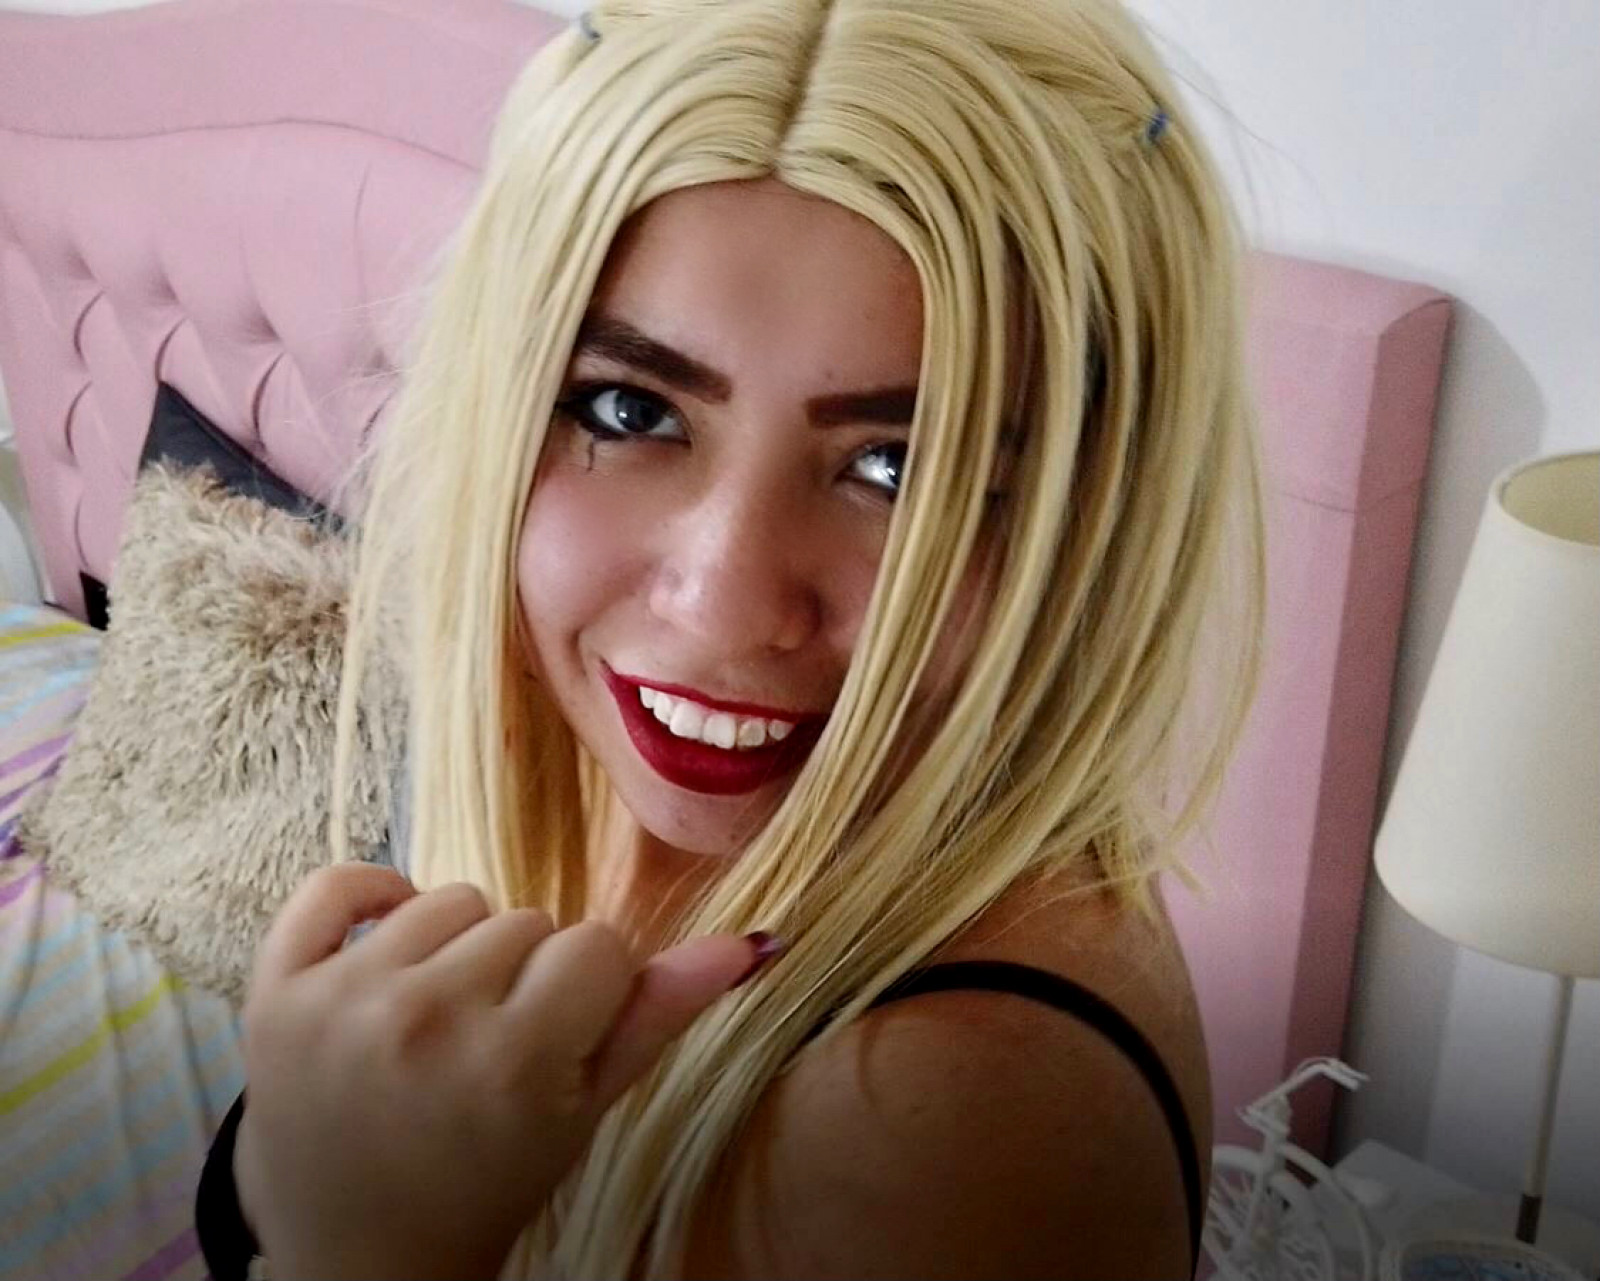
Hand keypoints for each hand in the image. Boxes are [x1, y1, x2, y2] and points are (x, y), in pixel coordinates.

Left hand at [233, 862, 770, 1280]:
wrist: (358, 1255)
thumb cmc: (486, 1183)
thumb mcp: (582, 1114)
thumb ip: (656, 1020)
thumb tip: (749, 940)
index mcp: (513, 1061)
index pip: (597, 946)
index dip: (589, 991)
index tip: (560, 1041)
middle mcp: (425, 1020)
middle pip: (525, 920)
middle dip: (524, 974)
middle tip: (494, 1046)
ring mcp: (342, 1001)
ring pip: (449, 897)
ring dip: (456, 947)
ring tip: (441, 1020)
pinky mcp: (275, 991)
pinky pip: (335, 882)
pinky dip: (367, 896)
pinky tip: (387, 948)